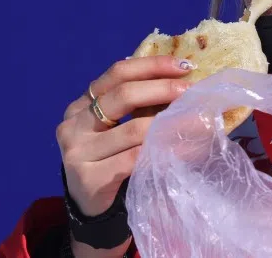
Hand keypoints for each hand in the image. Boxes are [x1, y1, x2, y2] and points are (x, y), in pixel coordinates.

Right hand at [57, 55, 192, 217]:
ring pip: (134, 129)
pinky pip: (136, 158)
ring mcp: (77, 151)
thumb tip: (182, 79)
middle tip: (191, 91)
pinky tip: (185, 146)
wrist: (92, 206)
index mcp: (81, 104)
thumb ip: (139, 104)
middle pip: (123, 95)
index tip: (183, 66)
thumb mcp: (118, 126)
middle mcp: (74, 123)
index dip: (151, 66)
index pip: (117, 73)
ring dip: (171, 123)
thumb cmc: (111, 157)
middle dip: (163, 89)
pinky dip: (165, 150)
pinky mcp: (89, 178)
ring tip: (198, 119)